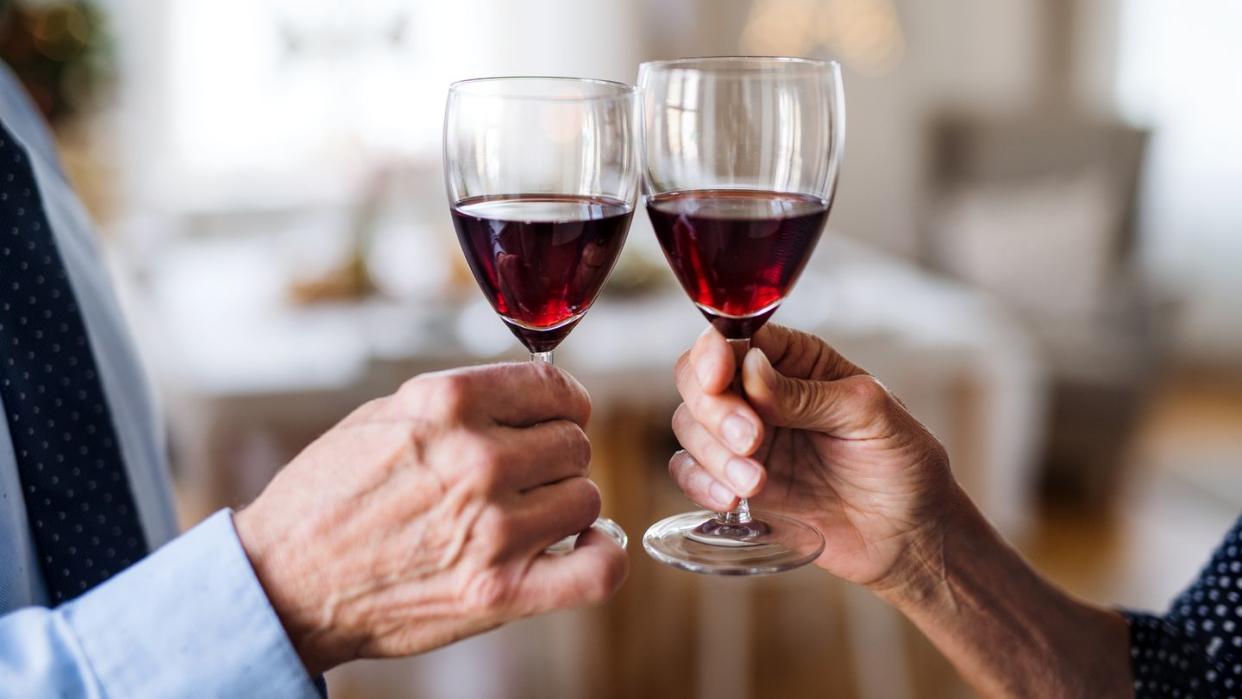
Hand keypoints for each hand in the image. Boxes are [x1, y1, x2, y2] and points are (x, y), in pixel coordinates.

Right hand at [234, 362, 626, 674]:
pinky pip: (599, 569)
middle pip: (574, 444)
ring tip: (526, 518)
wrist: (283, 581)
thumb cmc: (328, 497)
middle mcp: (476, 459)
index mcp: (448, 405)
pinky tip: (582, 549)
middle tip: (521, 480)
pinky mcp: (498, 592)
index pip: (555, 388)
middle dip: (553, 459)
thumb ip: (462, 402)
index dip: (562, 405)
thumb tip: (534, 396)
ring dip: (563, 508)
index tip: (555, 420)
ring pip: (586, 498)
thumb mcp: (385, 415)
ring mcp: (492, 528)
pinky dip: (603, 558)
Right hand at [669, 324, 954, 588]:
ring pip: (689, 425)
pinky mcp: (735, 482)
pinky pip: (690, 472)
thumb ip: (807, 394)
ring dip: (713, 454)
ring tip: (757, 483)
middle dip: (714, 409)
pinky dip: (700, 483)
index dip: (715, 353)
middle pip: (698, 379)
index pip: (735, 338)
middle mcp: (762, 393)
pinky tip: (733, 499)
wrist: (909, 537)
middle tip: (751, 439)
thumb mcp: (869, 415)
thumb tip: (750, 370)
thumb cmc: (903, 465)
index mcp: (797, 361)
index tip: (720, 377)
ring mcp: (746, 439)